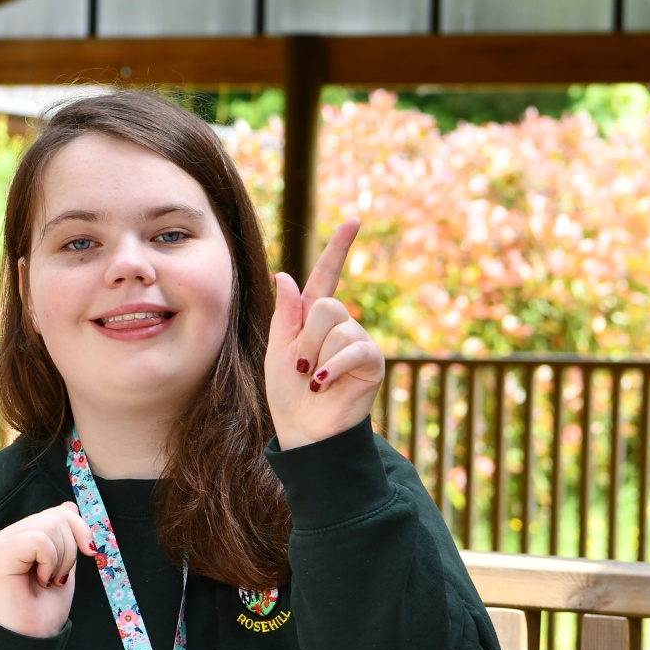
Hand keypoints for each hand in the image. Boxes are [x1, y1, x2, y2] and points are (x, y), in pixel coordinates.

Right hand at [0, 503, 95, 638]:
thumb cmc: (43, 611)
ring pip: (50, 526)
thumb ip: (64, 538)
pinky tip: (40, 580)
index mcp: (23, 536)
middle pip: (57, 516)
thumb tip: (69, 506)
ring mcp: (2, 542)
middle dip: (71, 549)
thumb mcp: (63, 567)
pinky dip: (50, 563)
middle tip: (58, 577)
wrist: (29, 640)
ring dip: (61, 560)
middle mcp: (9, 535)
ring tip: (48, 581)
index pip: (58, 512)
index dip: (79, 529)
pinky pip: (40, 541)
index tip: (89, 553)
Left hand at [266, 219, 384, 449]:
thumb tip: (285, 275)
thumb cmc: (287, 393)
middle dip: (305, 338)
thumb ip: (284, 314)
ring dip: (315, 358)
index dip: (339, 248)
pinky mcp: (372, 362)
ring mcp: (358, 341)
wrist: (303, 429)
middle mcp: (340, 324)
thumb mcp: (277, 349)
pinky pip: (352, 349)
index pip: (327, 276)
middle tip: (299, 367)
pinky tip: (322, 384)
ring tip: (312, 380)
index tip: (354, 220)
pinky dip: (331, 368)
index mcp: (313, 317)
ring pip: (337, 328)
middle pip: (327, 306)